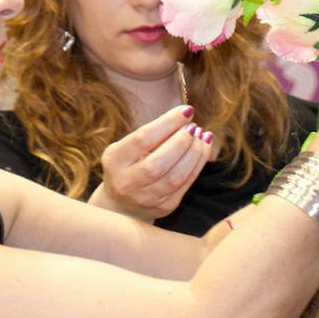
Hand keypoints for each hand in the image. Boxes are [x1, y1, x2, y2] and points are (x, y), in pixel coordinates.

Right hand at [88, 105, 213, 221]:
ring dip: (194, 153)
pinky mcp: (164, 206)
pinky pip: (185, 184)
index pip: (142, 139)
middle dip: (181, 141)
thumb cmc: (128, 165)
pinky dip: (198, 163)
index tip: (186, 110)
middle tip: (193, 127)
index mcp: (115, 160)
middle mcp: (127, 183)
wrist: (122, 205)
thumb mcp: (127, 148)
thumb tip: (184, 118)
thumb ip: (151, 135)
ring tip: (202, 135)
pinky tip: (204, 148)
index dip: (167, 123)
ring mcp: (146, 198)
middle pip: (158, 163)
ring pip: (175, 177)